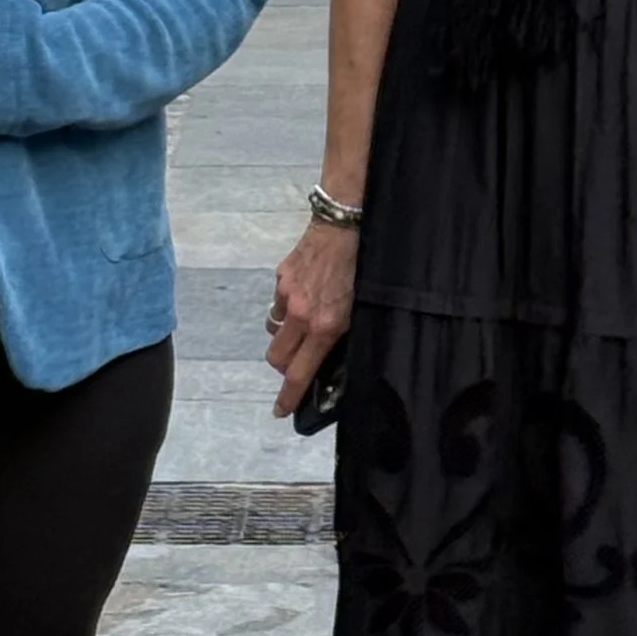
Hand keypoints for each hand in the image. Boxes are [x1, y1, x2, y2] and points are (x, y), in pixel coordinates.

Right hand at [266, 220, 357, 416]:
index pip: (299, 373)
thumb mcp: (358, 309)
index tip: (280, 410)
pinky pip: (278, 303)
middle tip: (297, 362)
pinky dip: (288, 307)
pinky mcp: (281, 277)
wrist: (344, 225)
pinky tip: (304, 293)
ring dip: (285, 335)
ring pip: (274, 329)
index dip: (288, 396)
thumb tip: (326, 356)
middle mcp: (300, 315)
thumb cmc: (361, 269)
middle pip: (276, 357)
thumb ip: (338, 335)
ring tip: (303, 323)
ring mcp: (286, 295)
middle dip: (283, 366)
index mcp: (323, 327)